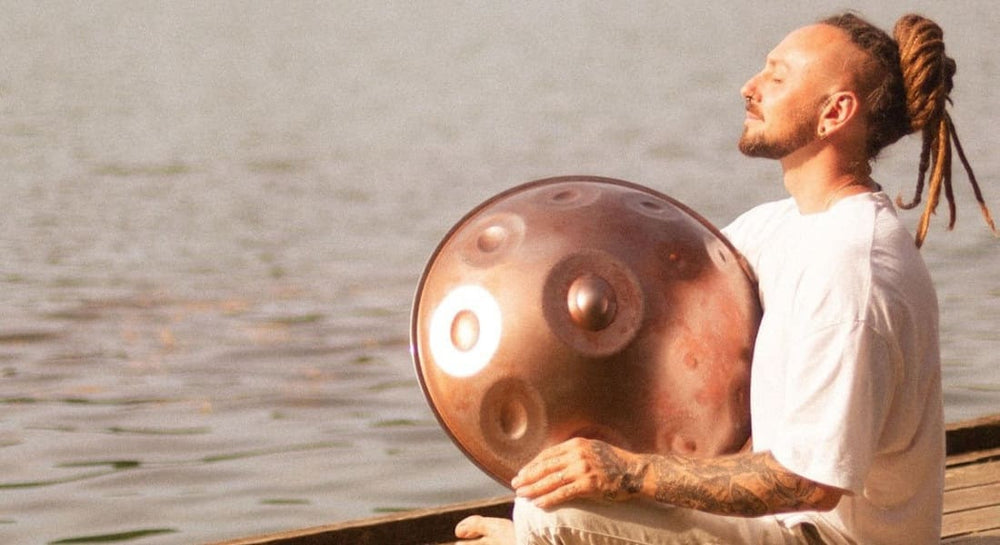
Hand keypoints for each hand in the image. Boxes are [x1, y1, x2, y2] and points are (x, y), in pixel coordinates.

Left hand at [511, 438, 648, 508]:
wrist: (636, 472)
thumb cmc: (614, 462)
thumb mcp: (592, 449)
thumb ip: (574, 453)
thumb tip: (553, 462)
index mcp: (576, 444)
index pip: (547, 455)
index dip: (532, 465)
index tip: (522, 472)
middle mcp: (577, 454)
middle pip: (545, 467)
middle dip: (527, 477)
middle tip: (515, 485)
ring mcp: (583, 469)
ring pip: (551, 481)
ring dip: (533, 489)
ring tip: (522, 495)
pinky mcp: (589, 484)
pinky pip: (563, 493)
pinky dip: (549, 499)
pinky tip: (539, 504)